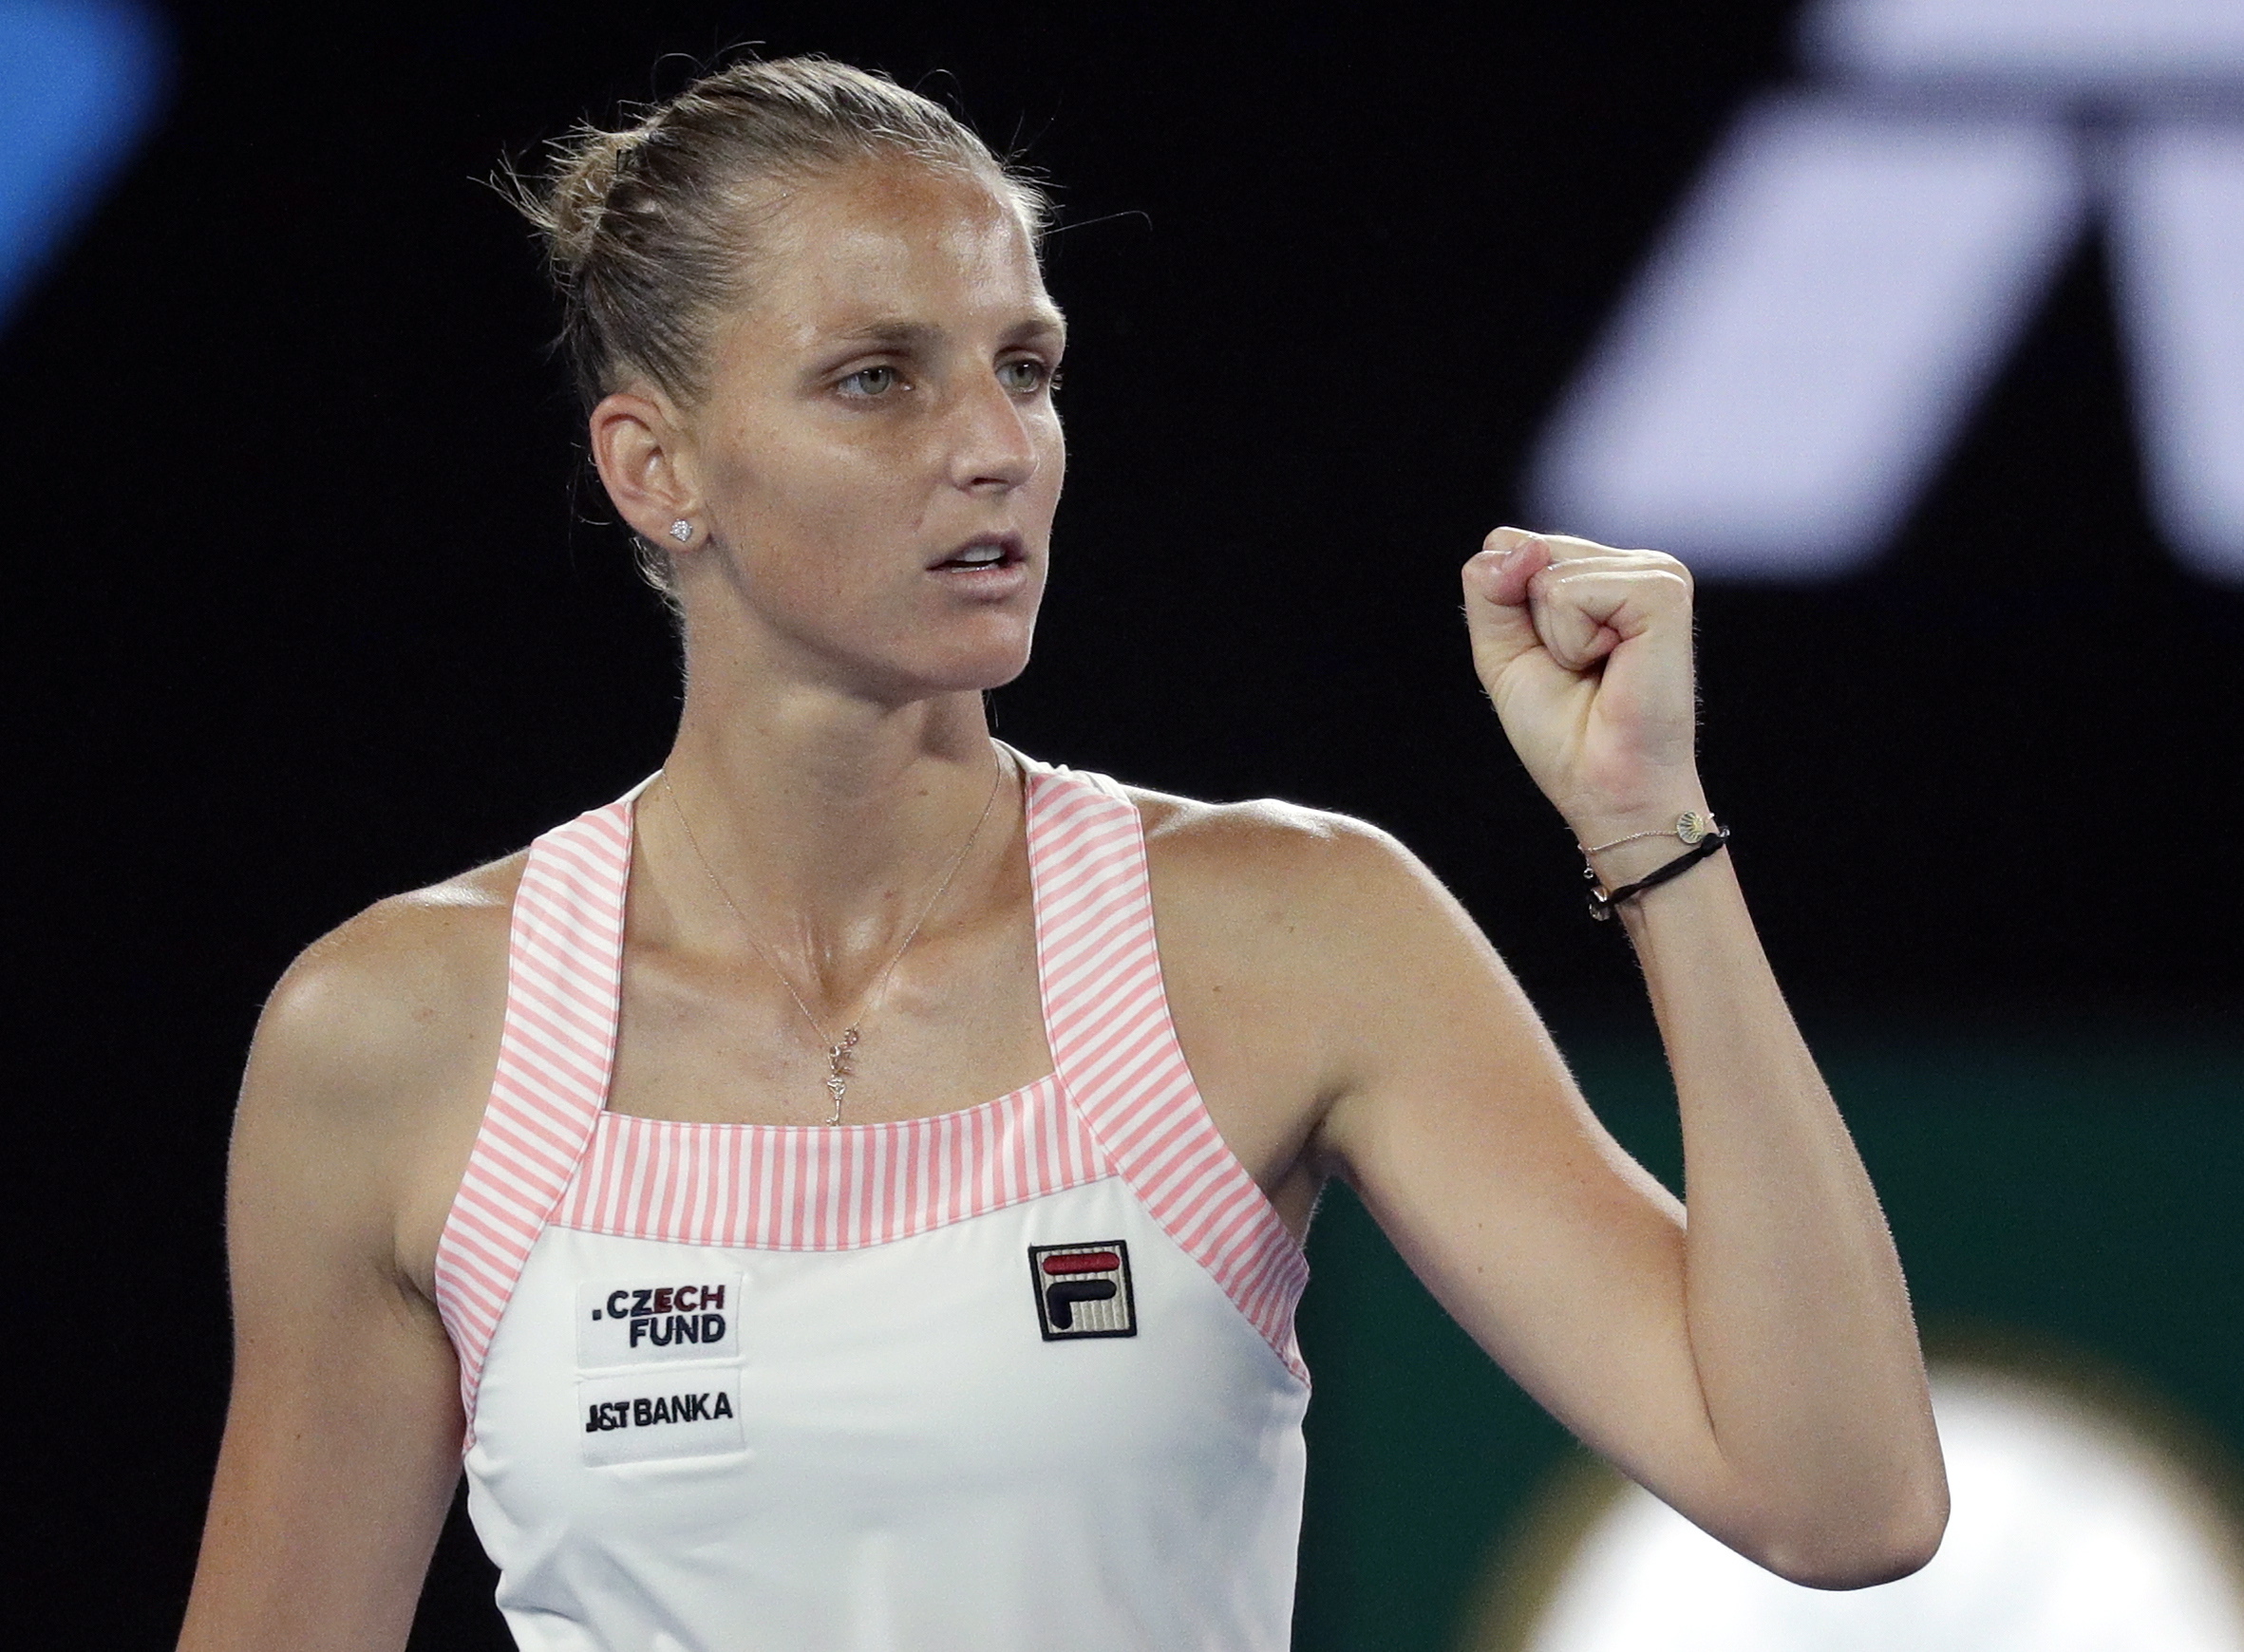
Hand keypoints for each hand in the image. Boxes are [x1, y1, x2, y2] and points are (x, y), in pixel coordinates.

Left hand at [1462, 528, 1701, 841]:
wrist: (1604, 786)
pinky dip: (1572, 640)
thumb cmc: (1562, 730)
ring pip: (1547, 571)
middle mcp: (1630, 565)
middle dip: (1528, 623)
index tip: (1549, 659)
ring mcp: (1653, 573)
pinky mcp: (1663, 592)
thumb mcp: (1501, 650)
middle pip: (1525, 550)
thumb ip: (1490, 588)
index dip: (1505, 606)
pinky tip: (1613, 663)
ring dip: (1554, 637)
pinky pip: (1570, 590)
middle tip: (1576, 670)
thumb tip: (1526, 546)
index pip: (1510, 544)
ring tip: (1597, 670)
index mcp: (1598, 572)